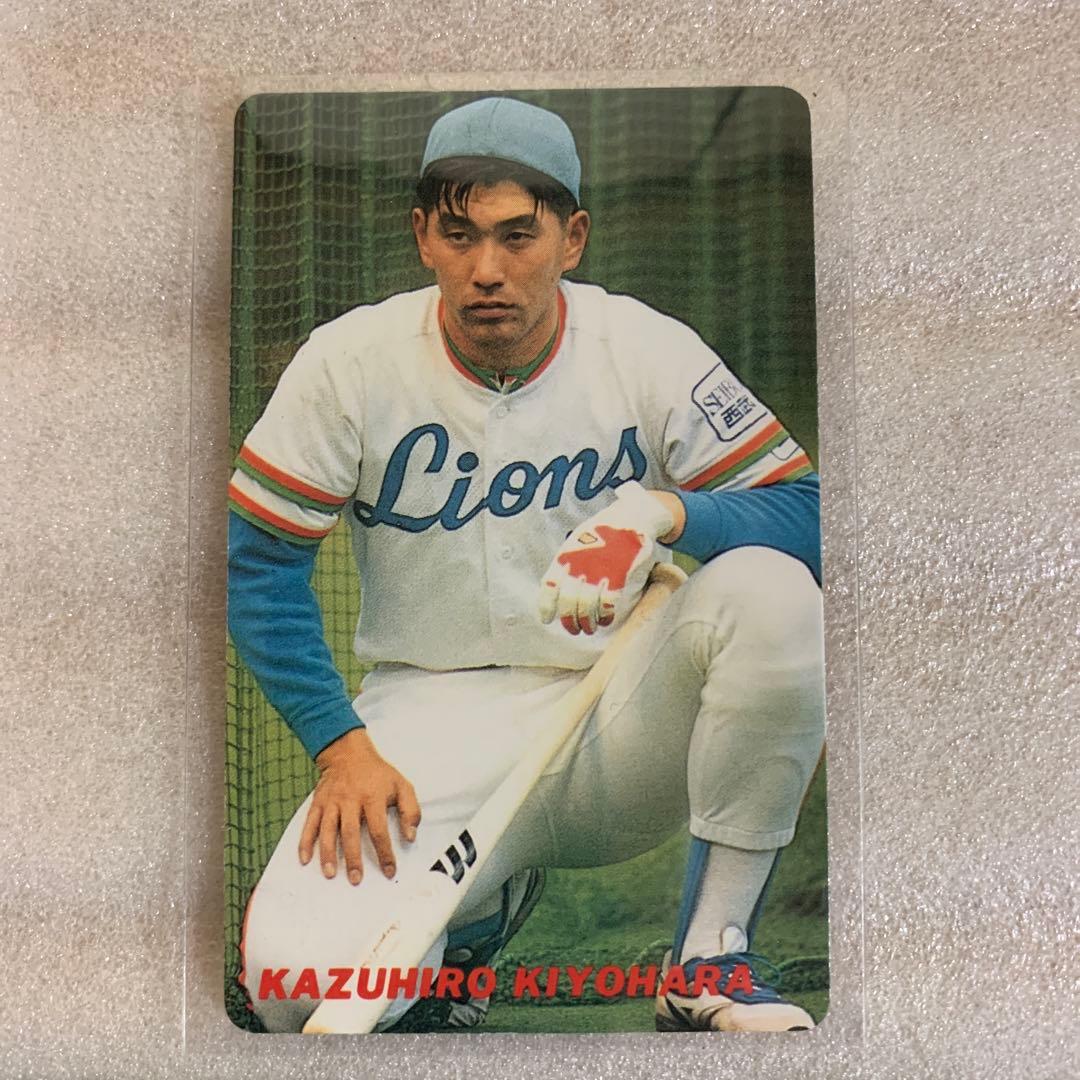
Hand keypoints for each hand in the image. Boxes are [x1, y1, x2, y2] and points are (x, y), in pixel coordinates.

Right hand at [299, 728, 420, 884]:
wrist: (349, 753)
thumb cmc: (378, 774)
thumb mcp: (402, 785)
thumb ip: (410, 810)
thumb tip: (410, 836)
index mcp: (372, 797)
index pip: (379, 829)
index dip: (385, 852)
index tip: (389, 871)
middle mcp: (350, 800)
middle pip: (350, 833)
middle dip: (353, 859)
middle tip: (356, 880)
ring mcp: (331, 802)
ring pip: (328, 830)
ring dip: (327, 854)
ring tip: (330, 874)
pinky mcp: (318, 803)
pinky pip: (309, 824)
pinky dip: (305, 842)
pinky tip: (304, 859)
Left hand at [537, 482, 678, 634]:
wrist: (632, 515)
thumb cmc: (604, 529)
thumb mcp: (577, 539)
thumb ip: (567, 561)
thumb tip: (556, 584)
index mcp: (565, 555)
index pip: (549, 586)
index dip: (546, 606)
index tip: (546, 619)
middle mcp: (579, 564)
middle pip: (568, 602)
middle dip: (569, 621)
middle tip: (574, 629)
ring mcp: (598, 570)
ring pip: (587, 607)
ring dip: (587, 622)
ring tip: (590, 628)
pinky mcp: (618, 574)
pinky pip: (608, 603)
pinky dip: (606, 615)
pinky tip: (606, 619)